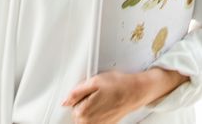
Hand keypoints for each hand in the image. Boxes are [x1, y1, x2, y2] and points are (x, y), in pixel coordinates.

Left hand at [62, 68, 185, 123]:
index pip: (71, 105)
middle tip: (96, 92)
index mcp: (84, 112)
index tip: (88, 90)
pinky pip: (96, 120)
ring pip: (86, 117)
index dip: (80, 95)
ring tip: (102, 98)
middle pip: (78, 113)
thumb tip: (65, 101)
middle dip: (84, 102)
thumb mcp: (94, 81)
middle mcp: (90, 123)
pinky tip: (106, 104)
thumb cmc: (118, 85)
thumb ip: (76, 92)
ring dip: (91, 108)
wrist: (136, 91)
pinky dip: (98, 112)